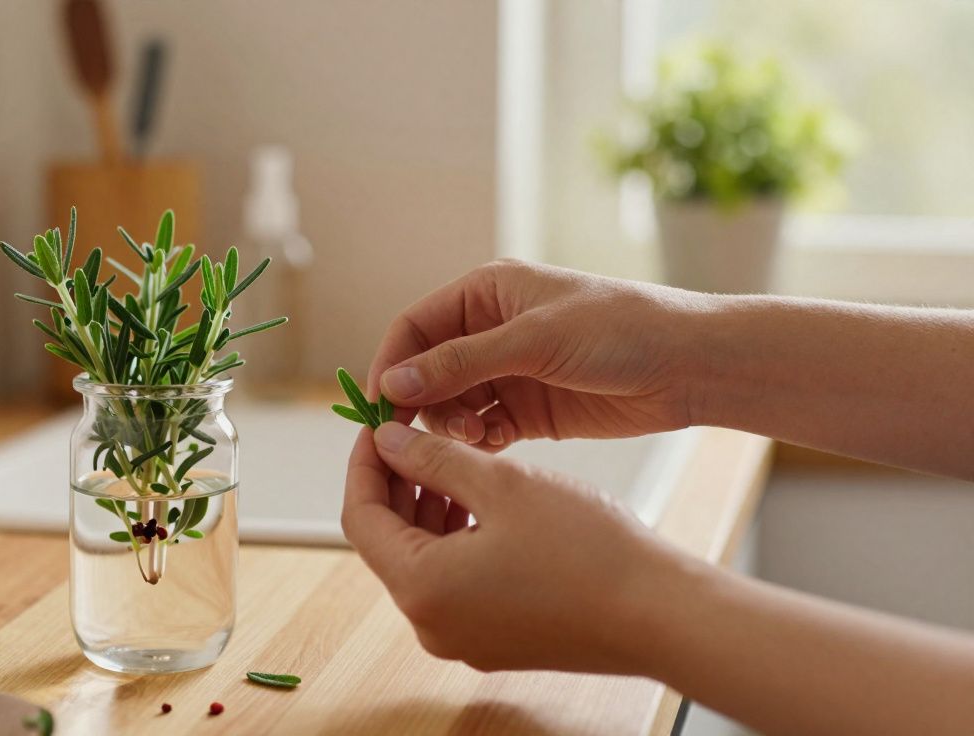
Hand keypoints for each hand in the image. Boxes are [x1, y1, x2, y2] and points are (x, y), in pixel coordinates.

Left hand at [342, 421, 685, 672]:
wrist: (660, 614)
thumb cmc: (587, 549)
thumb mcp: (501, 484)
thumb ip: (434, 459)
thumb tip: (386, 439)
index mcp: (422, 588)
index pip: (359, 518)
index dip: (365, 464)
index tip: (378, 424)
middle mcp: (431, 624)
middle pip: (388, 541)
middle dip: (398, 484)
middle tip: (415, 433)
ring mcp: (463, 638)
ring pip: (423, 560)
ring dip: (429, 509)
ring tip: (454, 461)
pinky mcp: (495, 640)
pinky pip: (455, 582)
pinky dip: (456, 539)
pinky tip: (483, 503)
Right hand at [368, 260, 710, 447]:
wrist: (690, 366)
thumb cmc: (621, 330)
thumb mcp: (534, 340)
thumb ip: (460, 363)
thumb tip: (394, 382)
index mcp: (487, 293)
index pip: (416, 327)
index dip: (392, 363)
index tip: (378, 404)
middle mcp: (492, 330)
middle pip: (428, 370)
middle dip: (423, 402)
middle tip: (432, 433)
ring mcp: (511, 371)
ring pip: (452, 403)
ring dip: (452, 425)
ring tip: (475, 437)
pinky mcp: (530, 410)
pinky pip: (483, 428)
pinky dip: (479, 442)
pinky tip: (493, 448)